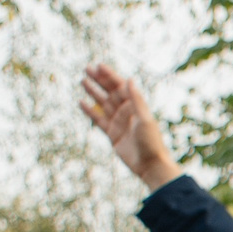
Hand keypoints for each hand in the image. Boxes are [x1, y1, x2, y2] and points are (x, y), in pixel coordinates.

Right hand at [79, 65, 184, 189]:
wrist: (150, 165)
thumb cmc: (151, 141)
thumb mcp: (144, 118)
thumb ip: (136, 99)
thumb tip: (129, 79)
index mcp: (135, 106)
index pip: (120, 87)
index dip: (110, 76)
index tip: (98, 66)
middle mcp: (127, 112)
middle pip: (110, 92)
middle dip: (99, 80)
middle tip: (86, 68)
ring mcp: (119, 122)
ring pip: (103, 104)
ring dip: (93, 92)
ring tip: (83, 81)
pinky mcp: (112, 134)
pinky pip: (98, 120)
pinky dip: (90, 111)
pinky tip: (81, 102)